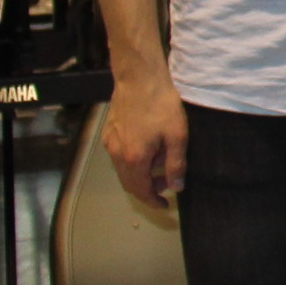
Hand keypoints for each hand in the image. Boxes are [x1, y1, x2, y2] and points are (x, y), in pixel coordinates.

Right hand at [104, 74, 187, 212]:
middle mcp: (117, 154)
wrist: (139, 79)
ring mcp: (110, 143)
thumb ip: (175, 164)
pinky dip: (133, 161)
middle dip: (148, 189)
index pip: (140, 190)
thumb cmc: (162, 106)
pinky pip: (119, 156)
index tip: (165, 205)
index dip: (153, 201)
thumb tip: (176, 188)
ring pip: (123, 170)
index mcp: (134, 159)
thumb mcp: (177, 136)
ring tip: (161, 164)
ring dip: (141, 174)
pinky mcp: (108, 132)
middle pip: (129, 183)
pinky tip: (148, 149)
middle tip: (166, 184)